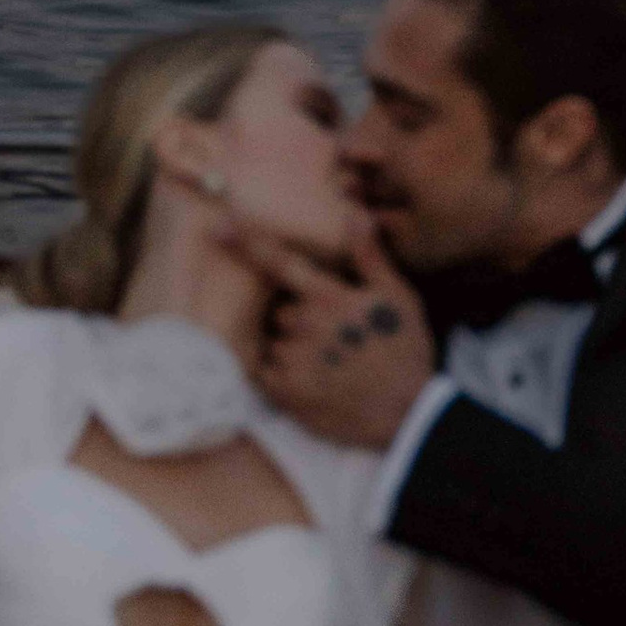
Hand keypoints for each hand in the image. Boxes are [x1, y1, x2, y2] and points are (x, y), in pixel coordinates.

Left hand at [228, 214, 439, 449]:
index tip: (218, 226)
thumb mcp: (397, 297)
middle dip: (300, 320)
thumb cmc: (405, 350)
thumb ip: (370, 257)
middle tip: (334, 339)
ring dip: (294, 349)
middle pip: (281, 312)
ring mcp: (293, 359)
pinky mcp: (286, 392)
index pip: (281, 263)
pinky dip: (283, 375)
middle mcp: (305, 325)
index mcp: (329, 298)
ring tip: (330, 365)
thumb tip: (357, 215)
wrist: (407, 411)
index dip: (248, 243)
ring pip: (276, 343)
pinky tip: (315, 381)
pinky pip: (268, 373)